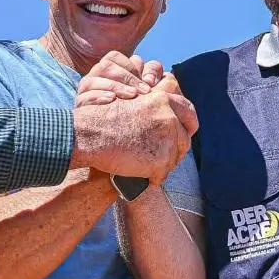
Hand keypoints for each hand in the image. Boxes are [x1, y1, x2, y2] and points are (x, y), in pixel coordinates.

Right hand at [71, 80, 195, 180]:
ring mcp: (167, 139)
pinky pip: (162, 174)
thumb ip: (156, 110)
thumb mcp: (135, 103)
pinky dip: (151, 177)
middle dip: (175, 150)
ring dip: (161, 165)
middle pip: (184, 140)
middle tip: (159, 157)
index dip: (188, 126)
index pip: (190, 114)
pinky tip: (139, 174)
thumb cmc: (104, 120)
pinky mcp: (160, 159)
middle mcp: (169, 117)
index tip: (184, 134)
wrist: (89, 135)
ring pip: (174, 159)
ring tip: (143, 165)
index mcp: (163, 100)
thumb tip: (171, 122)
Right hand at [76, 52, 163, 106]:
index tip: (150, 82)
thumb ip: (151, 76)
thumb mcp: (144, 90)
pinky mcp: (80, 104)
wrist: (114, 132)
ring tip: (132, 95)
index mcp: (107, 69)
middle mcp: (94, 76)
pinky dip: (99, 96)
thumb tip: (151, 79)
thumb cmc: (134, 108)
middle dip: (128, 77)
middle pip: (106, 66)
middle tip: (145, 92)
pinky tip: (112, 100)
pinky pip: (84, 97)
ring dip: (115, 86)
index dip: (132, 66)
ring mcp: (85, 90)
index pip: (114, 57)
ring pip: (93, 79)